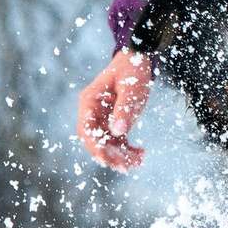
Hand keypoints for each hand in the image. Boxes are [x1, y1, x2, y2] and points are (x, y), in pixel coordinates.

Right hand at [77, 48, 152, 169]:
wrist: (139, 59)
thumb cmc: (132, 69)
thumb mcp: (131, 89)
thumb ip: (125, 109)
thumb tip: (119, 131)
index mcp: (90, 101)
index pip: (86, 128)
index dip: (94, 145)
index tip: (105, 158)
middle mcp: (93, 112)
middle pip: (95, 140)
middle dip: (109, 155)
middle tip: (124, 168)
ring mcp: (103, 118)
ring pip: (108, 143)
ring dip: (120, 156)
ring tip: (137, 163)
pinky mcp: (115, 122)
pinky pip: (119, 140)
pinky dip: (128, 150)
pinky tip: (141, 155)